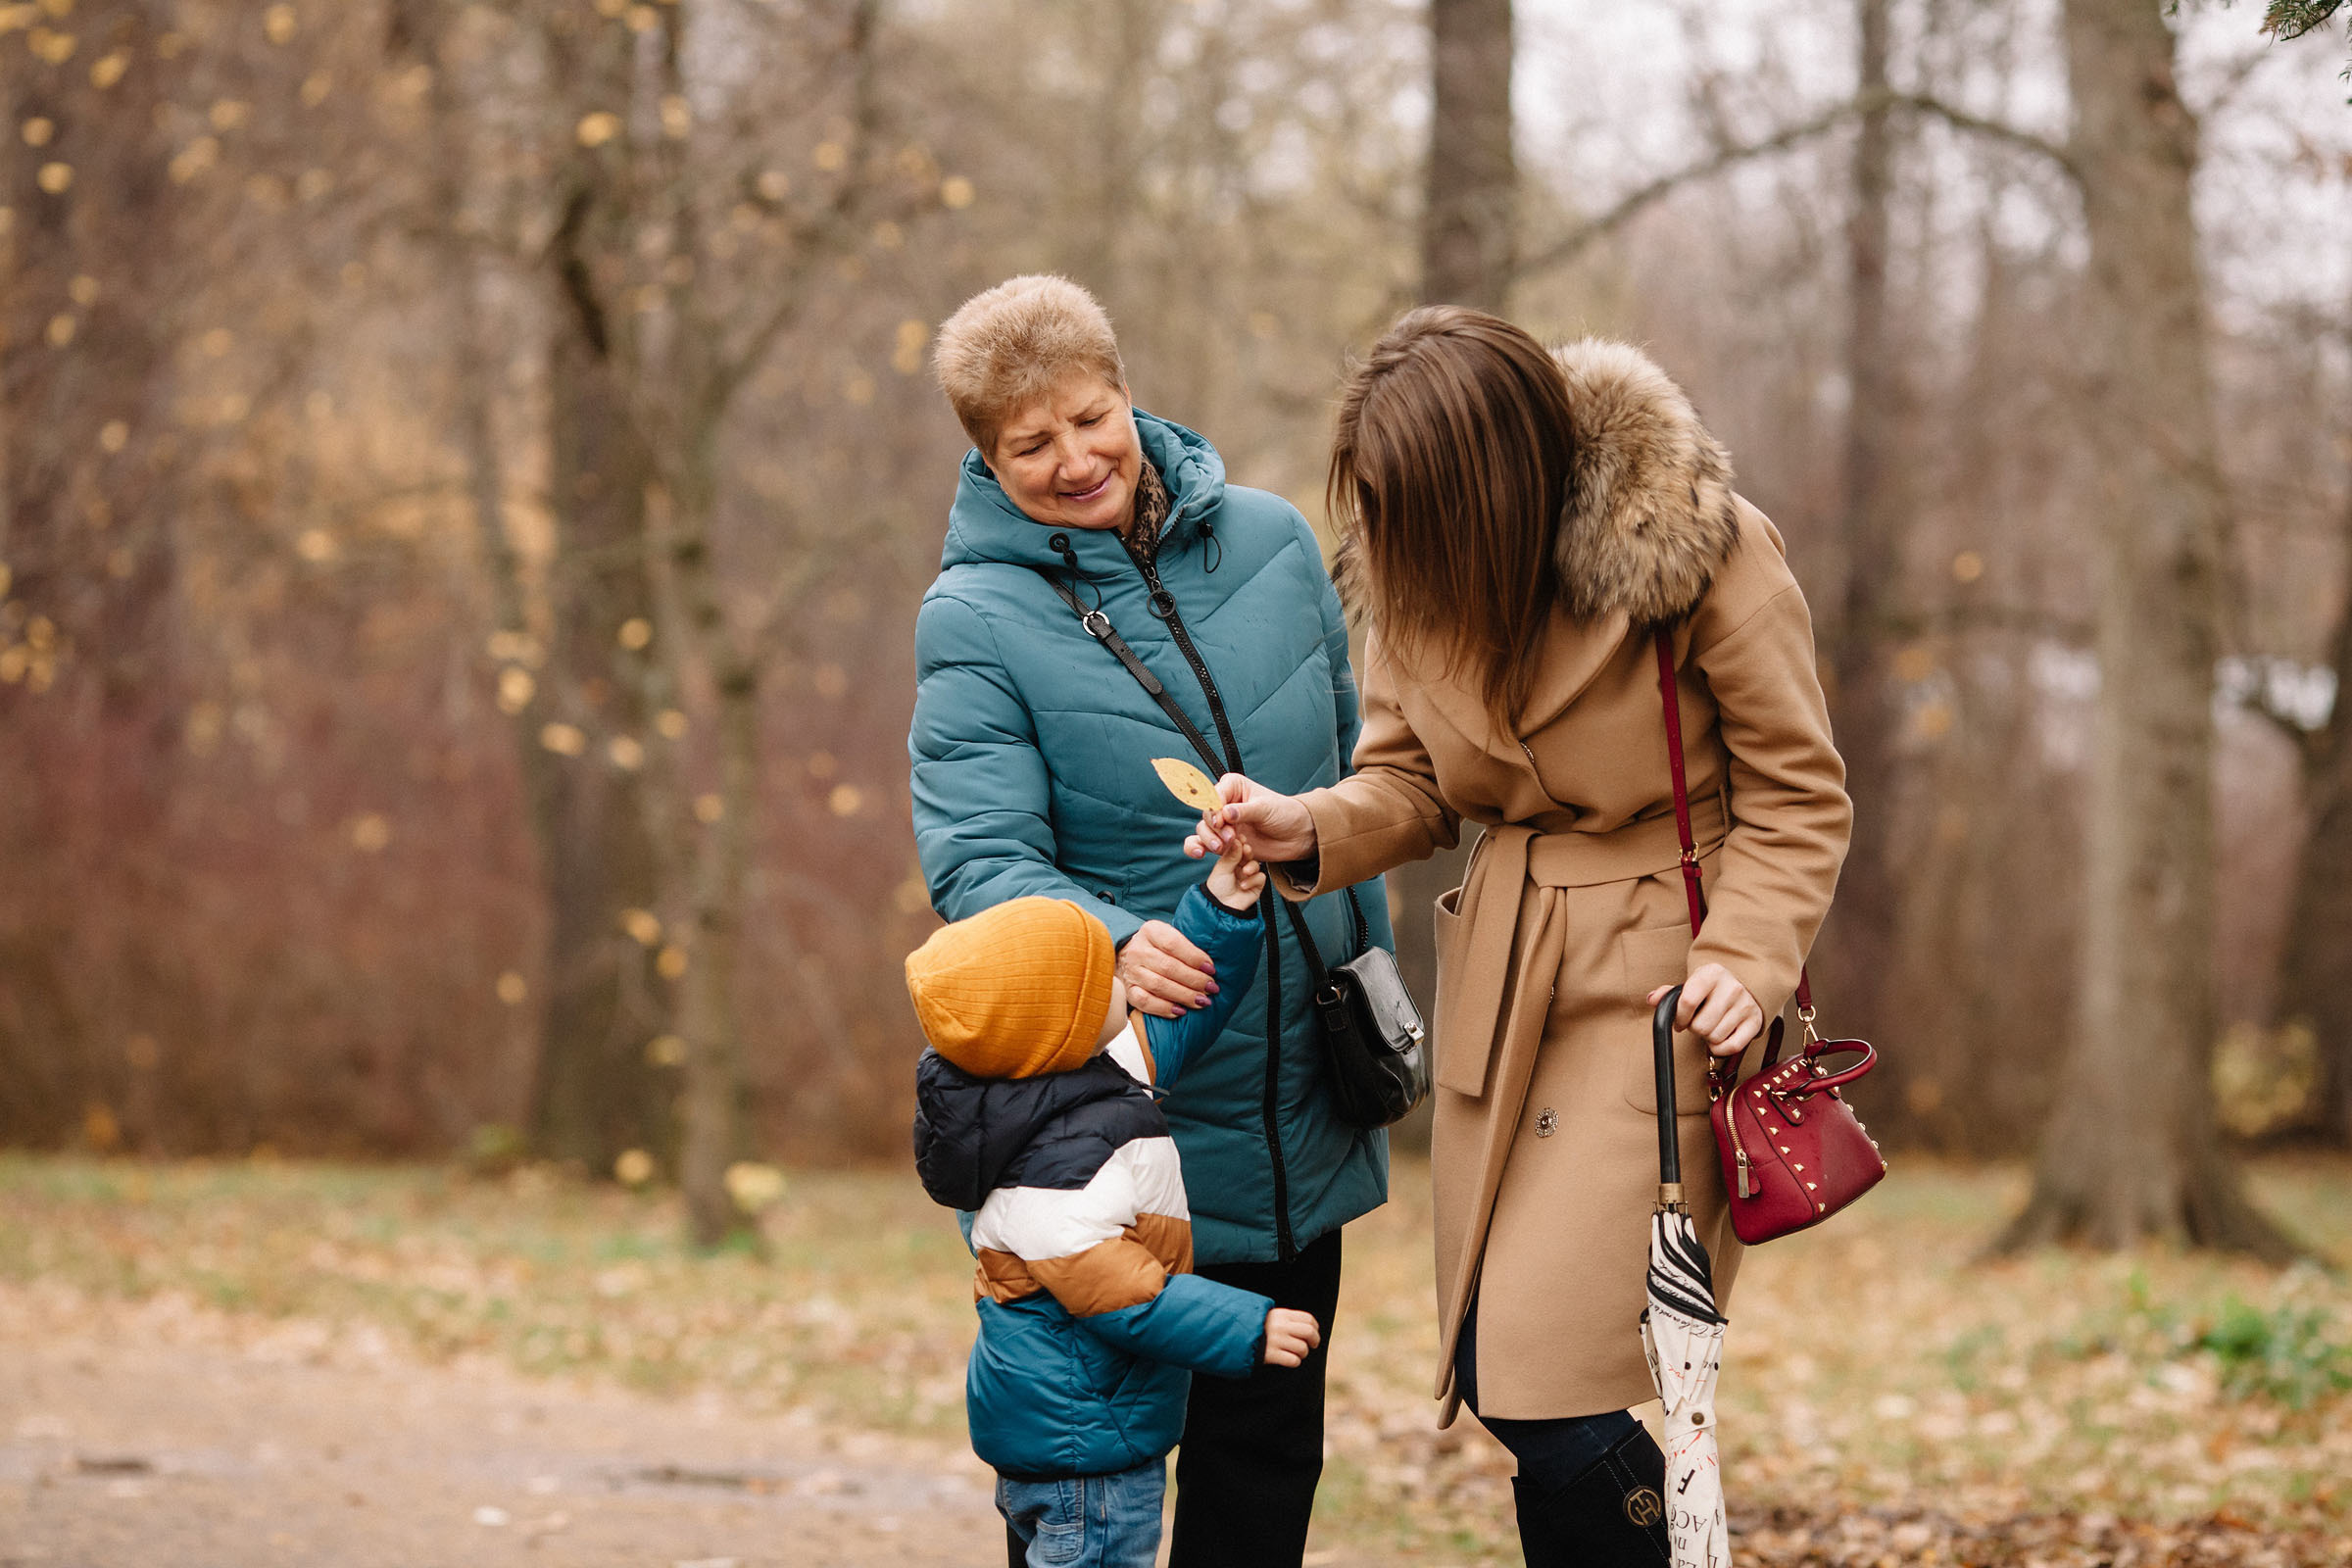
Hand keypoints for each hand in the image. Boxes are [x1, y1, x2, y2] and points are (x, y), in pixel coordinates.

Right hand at [1116, 919, 1217, 1018]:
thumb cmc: (1157, 947)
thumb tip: (1209, 968)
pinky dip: (1164, 1008)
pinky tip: (1180, 1011)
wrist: (1126, 955)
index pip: (1173, 944)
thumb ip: (1187, 948)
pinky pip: (1145, 1002)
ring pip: (1158, 986)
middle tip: (1211, 988)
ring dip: (1184, 995)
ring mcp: (1131, 971)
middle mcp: (1138, 950)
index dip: (1194, 958)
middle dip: (1194, 980)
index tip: (1211, 969)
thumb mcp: (1170, 936)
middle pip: (1168, 967)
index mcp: (1151, 931)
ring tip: (1202, 1001)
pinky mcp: (1129, 990)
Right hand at [1184, 773, 1316, 864]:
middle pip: (1206, 814)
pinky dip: (1201, 848)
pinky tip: (1200, 854)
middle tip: (1229, 838)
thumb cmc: (1285, 813)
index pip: (1214, 796)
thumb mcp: (1266, 808)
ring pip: (1203, 830)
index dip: (1214, 810)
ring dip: (1209, 839)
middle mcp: (1224, 804)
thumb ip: (1244, 811)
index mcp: (1232, 787)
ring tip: (1222, 848)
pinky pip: (1205, 844)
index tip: (1221, 822)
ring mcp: (1224, 824)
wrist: (1297, 835)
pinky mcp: (1225, 841)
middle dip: (1213, 828)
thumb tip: (1225, 813)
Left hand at [1205, 837, 1264, 911]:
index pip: (1237, 848)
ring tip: (1244, 872)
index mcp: (1230, 860)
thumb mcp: (1222, 868)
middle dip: (1247, 852)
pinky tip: (1243, 886)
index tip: (1240, 838)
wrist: (1221, 907)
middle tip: (1246, 849)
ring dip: (1251, 867)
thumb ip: (1231, 855)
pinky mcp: (1256, 885)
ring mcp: (1249, 876)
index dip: (1239, 843)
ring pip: (1256, 864)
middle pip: (1248, 854)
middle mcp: (1240, 866)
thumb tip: (1238, 840)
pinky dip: (1253, 880)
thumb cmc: (1217, 888)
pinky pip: (1260, 877)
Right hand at [1261, 1307, 1321, 1367]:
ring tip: (1296, 1353)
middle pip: (1309, 1332)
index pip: (1308, 1319)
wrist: (1237, 1335)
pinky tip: (1288, 1359)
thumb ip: (1290, 1319)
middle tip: (1312, 1345)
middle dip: (1315, 1341)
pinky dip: (1294, 1362)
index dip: (1315, 1328)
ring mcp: (1276, 1340)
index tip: (1313, 1333)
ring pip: (1303, 1349)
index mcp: (1282, 1314)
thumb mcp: (1273, 1316)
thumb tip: (1311, 1327)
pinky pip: (1293, 1361)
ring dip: (1303, 1353)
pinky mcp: (1271, 1354)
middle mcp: (1280, 1326)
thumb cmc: (1260, 1328)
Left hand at [1647, 964, 1764, 1058]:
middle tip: (1698, 1021)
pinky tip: (1719, 1037)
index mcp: (1712, 973)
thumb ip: (1669, 993)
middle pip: (1700, 1026)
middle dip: (1694, 1028)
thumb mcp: (1691, 984)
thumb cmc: (1710, 988)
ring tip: (1711, 1025)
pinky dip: (1720, 1048)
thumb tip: (1652, 999)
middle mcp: (1732, 987)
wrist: (1744, 984)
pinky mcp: (1755, 1021)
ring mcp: (1746, 1005)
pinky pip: (1732, 1047)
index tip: (1679, 1020)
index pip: (1687, 1001)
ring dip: (1707, 1037)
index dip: (1679, 1017)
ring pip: (1714, 1037)